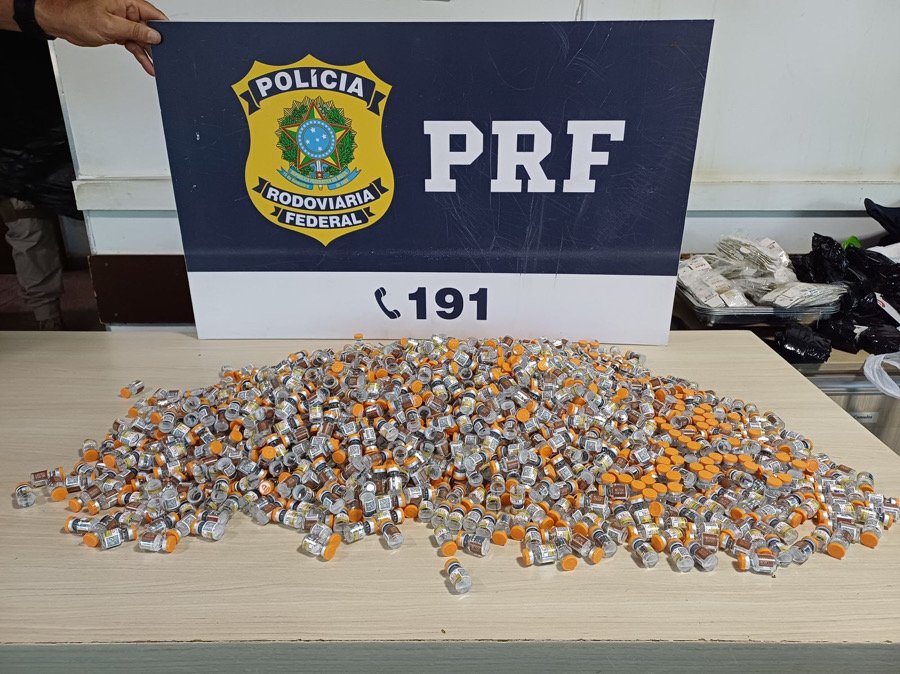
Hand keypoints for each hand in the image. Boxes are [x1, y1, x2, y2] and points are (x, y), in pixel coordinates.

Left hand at [34, 0, 167, 75]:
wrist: (61, 22)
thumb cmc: (78, 16)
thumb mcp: (110, 25)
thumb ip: (135, 30)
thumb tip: (155, 35)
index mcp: (127, 2)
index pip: (153, 14)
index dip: (163, 27)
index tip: (171, 41)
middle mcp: (127, 11)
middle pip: (151, 28)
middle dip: (158, 43)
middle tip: (165, 56)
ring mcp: (124, 23)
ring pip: (143, 39)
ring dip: (150, 53)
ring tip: (158, 65)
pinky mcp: (119, 33)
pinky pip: (135, 44)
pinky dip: (141, 55)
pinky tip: (148, 64)